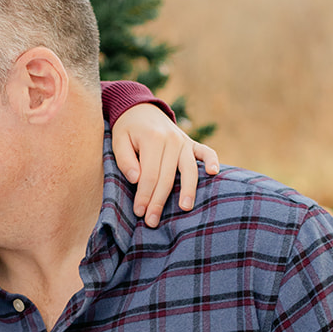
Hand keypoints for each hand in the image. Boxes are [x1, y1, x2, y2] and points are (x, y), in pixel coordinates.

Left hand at [111, 105, 219, 224]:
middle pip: (167, 177)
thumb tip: (137, 179)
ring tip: (185, 208)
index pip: (150, 175)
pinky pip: (206, 152)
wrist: (142, 110)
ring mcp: (184, 141)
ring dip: (188, 190)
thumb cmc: (128, 130)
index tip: (139, 212)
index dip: (144, 195)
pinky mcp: (191, 143)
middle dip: (159, 201)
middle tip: (152, 221)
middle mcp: (171, 140)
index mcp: (152, 140)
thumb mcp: (118, 141)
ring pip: (189, 169)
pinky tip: (214, 173)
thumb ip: (125, 160)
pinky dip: (212, 160)